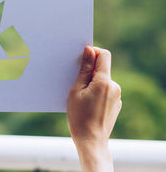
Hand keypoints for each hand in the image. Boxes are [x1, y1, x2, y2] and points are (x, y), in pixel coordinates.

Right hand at [67, 46, 121, 171]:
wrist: (91, 141)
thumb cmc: (79, 117)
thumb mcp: (76, 90)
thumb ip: (84, 69)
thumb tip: (89, 50)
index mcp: (104, 81)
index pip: (103, 55)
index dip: (93, 52)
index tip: (81, 57)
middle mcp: (114, 87)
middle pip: (102, 68)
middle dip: (89, 70)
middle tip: (74, 79)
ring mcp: (117, 96)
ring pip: (102, 81)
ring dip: (91, 82)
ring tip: (78, 95)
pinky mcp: (115, 104)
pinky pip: (105, 91)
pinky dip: (95, 92)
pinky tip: (86, 103)